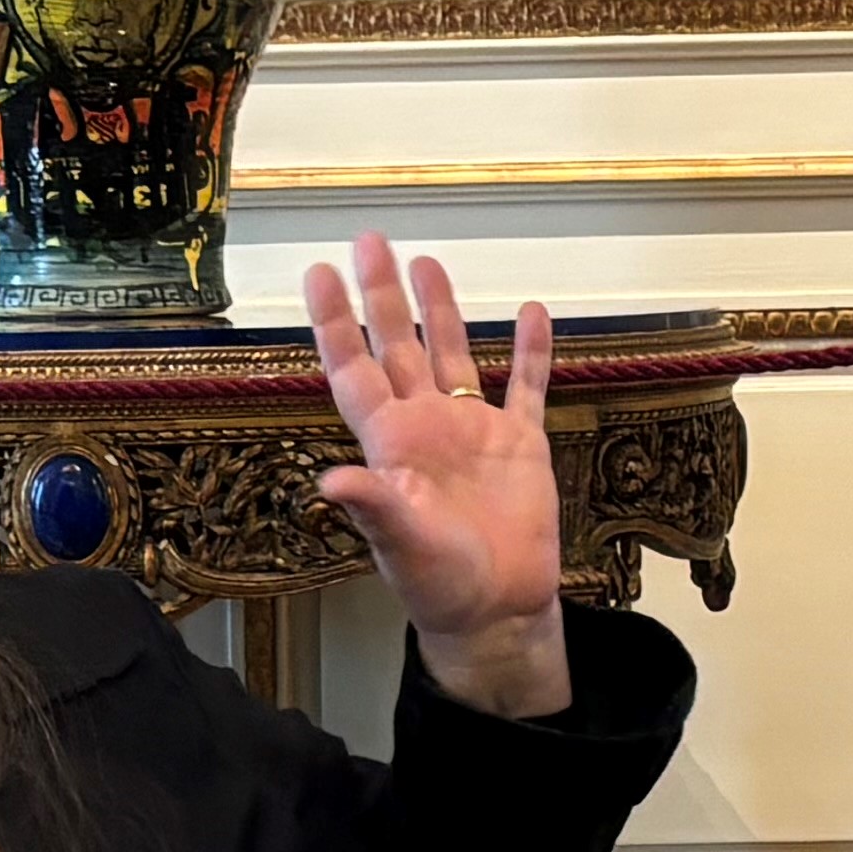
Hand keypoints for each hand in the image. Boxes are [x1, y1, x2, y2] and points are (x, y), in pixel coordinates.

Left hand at [305, 233, 568, 717]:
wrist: (497, 610)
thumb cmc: (438, 585)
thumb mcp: (399, 545)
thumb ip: (372, 506)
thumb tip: (331, 481)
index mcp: (391, 443)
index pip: (355, 368)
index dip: (336, 322)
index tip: (320, 273)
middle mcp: (426, 426)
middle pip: (399, 345)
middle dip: (382, 294)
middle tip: (370, 241)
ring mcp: (472, 432)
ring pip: (452, 354)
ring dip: (441, 309)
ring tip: (426, 263)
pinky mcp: (519, 445)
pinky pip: (525, 386)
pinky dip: (531, 352)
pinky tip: (532, 314)